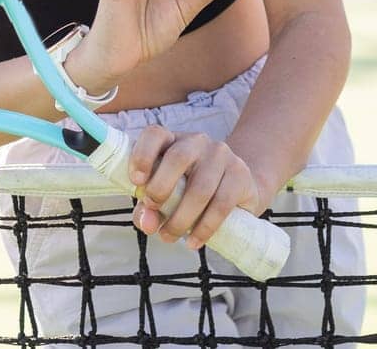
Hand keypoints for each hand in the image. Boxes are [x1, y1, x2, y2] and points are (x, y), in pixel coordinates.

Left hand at [128, 125, 263, 251]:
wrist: (237, 189)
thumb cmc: (189, 191)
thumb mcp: (164, 196)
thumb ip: (148, 209)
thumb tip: (147, 223)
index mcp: (173, 141)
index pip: (155, 135)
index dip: (142, 155)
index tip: (136, 182)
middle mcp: (197, 142)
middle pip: (178, 158)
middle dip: (160, 189)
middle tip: (153, 214)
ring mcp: (222, 156)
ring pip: (200, 188)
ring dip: (181, 219)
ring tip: (169, 236)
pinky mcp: (240, 176)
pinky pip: (221, 204)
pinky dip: (204, 227)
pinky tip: (193, 241)